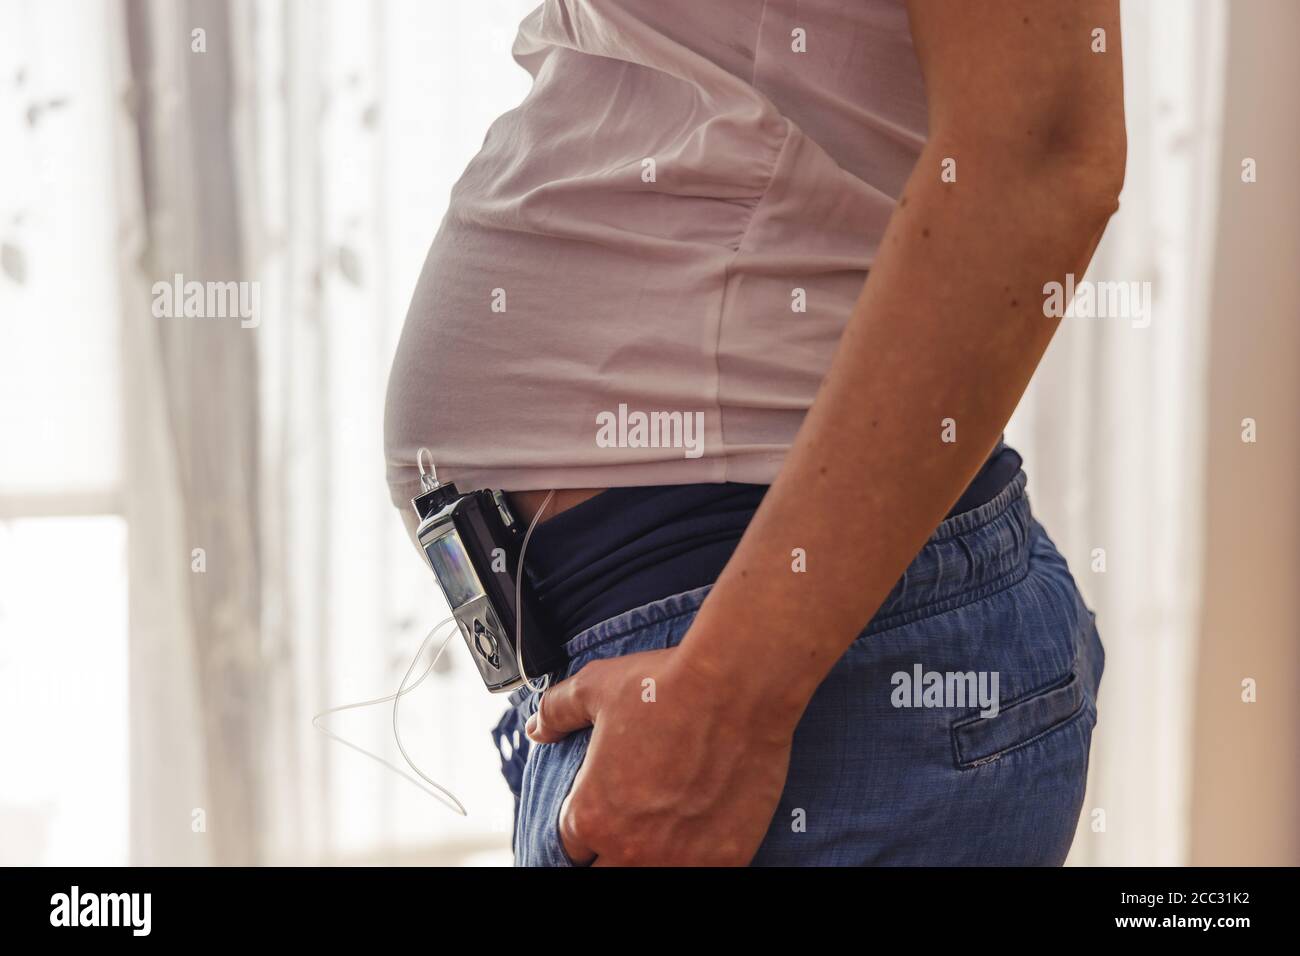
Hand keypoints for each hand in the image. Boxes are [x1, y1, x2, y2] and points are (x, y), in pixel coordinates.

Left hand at [525, 645, 795, 865]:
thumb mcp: (595, 689)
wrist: (736, 687)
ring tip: (663, 834)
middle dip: (610, 852)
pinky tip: (699, 837)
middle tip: (629, 825)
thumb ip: (558, 712)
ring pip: (651, 877)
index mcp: (591, 815)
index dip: (583, 831)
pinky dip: (696, 859)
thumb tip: (537, 729)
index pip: (571, 849)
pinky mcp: (726, 858)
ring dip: (651, 859)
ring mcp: (681, 859)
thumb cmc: (666, 686)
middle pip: (605, 873)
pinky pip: (701, 873)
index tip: (600, 815)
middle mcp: (631, 848)